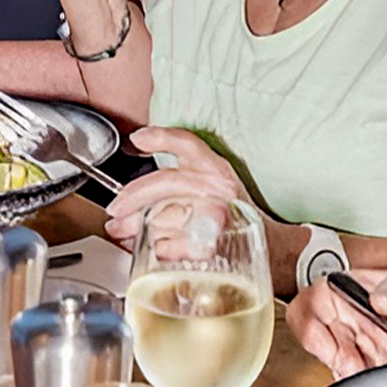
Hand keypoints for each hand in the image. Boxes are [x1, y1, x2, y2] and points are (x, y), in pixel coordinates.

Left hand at [103, 126, 255, 242]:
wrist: (271, 247)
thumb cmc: (232, 217)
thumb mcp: (207, 189)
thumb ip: (172, 186)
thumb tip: (127, 198)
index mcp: (215, 169)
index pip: (187, 144)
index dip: (161, 138)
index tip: (137, 139)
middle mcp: (219, 187)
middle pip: (167, 182)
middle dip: (133, 198)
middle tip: (115, 211)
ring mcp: (220, 214)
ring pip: (169, 214)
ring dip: (142, 226)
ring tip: (126, 233)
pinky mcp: (219, 241)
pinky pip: (182, 243)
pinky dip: (166, 247)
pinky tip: (157, 248)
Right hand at [286, 261, 386, 379]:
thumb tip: (379, 297)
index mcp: (354, 288)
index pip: (311, 302)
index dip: (313, 324)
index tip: (333, 344)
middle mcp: (353, 316)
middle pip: (318, 336)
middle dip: (332, 355)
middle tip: (357, 365)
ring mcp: (364, 344)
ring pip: (335, 361)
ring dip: (347, 370)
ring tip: (373, 369)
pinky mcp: (377, 367)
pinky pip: (357, 376)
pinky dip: (364, 379)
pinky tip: (382, 375)